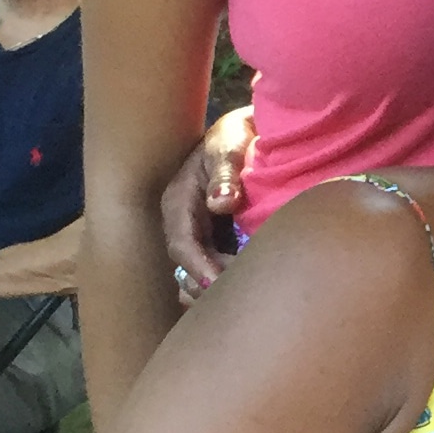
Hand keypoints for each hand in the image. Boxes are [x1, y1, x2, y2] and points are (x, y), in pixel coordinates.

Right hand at [161, 106, 256, 300]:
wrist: (247, 132)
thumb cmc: (235, 136)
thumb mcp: (228, 146)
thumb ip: (225, 174)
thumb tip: (221, 203)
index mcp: (179, 202)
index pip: (181, 244)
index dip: (199, 267)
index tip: (220, 284)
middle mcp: (185, 223)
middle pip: (189, 267)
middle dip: (209, 286)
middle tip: (241, 298)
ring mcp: (202, 234)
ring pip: (200, 273)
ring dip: (219, 291)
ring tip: (248, 299)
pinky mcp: (219, 240)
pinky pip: (218, 268)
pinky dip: (230, 283)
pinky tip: (254, 290)